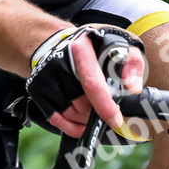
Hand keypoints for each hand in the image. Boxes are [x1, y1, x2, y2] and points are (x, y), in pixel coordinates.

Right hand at [27, 24, 147, 139]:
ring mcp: (45, 76)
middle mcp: (58, 62)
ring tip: (95, 111)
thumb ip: (132, 63)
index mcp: (80, 48)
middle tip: (108, 110)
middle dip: (97, 112)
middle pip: (81, 103)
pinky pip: (55, 118)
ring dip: (85, 119)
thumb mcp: (120, 44)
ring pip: (69, 113)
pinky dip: (70, 126)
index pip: (92, 83)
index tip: (116, 120)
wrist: (60, 42)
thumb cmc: (94, 46)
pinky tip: (82, 125)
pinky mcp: (37, 88)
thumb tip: (132, 87)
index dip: (105, 106)